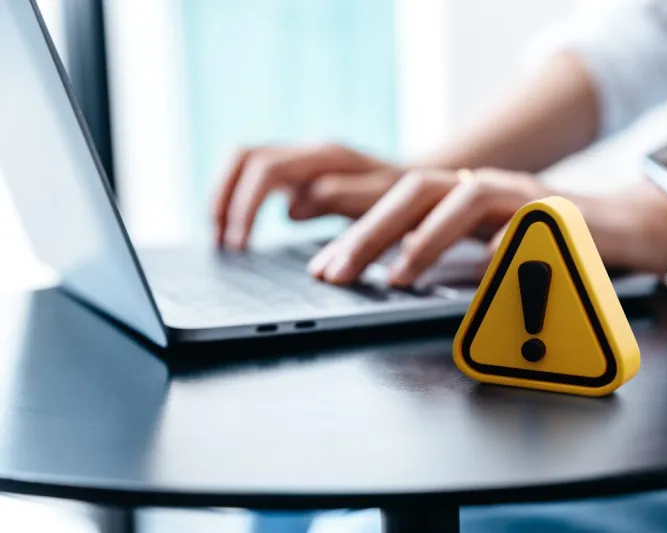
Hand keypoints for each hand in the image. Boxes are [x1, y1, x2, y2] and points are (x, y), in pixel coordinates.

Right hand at [212, 143, 402, 249]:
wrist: (420, 186)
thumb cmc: (406, 198)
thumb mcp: (384, 201)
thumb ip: (343, 198)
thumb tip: (292, 209)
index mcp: (327, 156)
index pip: (267, 169)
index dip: (246, 207)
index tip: (239, 246)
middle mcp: (308, 151)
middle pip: (245, 157)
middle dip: (224, 198)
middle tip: (220, 242)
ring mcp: (301, 159)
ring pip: (243, 161)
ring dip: (224, 196)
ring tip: (218, 237)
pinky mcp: (297, 173)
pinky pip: (253, 176)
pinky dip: (237, 199)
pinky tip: (234, 230)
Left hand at [308, 167, 548, 285]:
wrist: (616, 227)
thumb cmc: (542, 242)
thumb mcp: (483, 245)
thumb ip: (444, 253)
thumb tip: (391, 275)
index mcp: (458, 195)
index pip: (395, 204)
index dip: (356, 233)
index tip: (324, 268)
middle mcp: (483, 187)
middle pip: (417, 192)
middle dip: (371, 232)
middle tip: (339, 273)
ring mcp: (520, 195)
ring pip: (466, 199)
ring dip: (427, 237)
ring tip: (399, 275)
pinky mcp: (559, 212)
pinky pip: (528, 222)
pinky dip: (504, 242)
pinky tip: (485, 265)